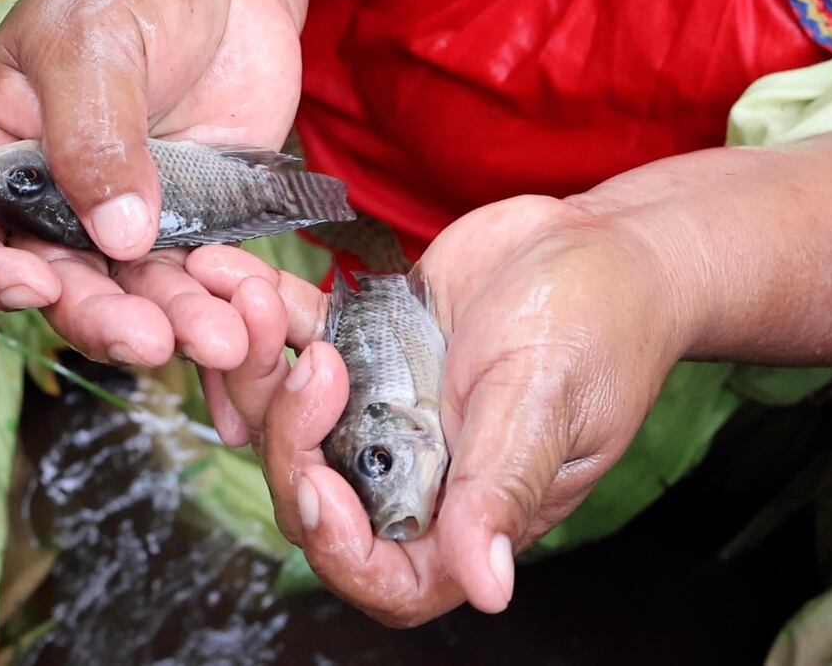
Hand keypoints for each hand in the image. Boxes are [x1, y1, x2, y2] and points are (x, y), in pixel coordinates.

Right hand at [0, 0, 305, 367]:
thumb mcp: (90, 45)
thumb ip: (92, 134)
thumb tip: (117, 236)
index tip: (35, 286)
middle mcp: (52, 199)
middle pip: (57, 286)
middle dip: (101, 320)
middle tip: (150, 339)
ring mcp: (125, 217)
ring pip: (135, 295)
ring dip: (175, 325)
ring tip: (221, 340)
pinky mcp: (191, 223)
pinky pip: (200, 280)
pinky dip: (225, 306)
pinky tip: (252, 318)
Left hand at [186, 195, 691, 625]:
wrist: (592, 241)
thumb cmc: (601, 324)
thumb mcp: (548, 403)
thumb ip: (502, 489)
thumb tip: (490, 590)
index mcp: (465, 511)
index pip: (383, 573)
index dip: (335, 546)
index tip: (320, 482)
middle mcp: (413, 472)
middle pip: (312, 490)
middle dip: (287, 433)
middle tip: (312, 365)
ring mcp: (379, 412)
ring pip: (287, 418)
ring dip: (255, 367)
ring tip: (252, 301)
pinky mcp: (361, 351)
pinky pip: (293, 343)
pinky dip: (260, 310)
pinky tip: (229, 270)